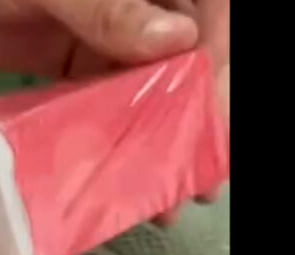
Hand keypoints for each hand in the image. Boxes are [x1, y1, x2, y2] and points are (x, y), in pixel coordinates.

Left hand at [0, 0, 227, 224]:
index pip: (206, 15)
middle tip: (197, 179)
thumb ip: (106, 7)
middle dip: (193, 119)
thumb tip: (176, 41)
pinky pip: (105, 105)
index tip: (212, 120)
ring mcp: (107, 37)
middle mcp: (136, 6)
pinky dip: (114, 139)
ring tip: (161, 196)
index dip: (218, 66)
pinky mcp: (76, 67)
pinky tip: (118, 176)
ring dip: (156, 141)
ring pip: (147, 90)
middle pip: (184, 61)